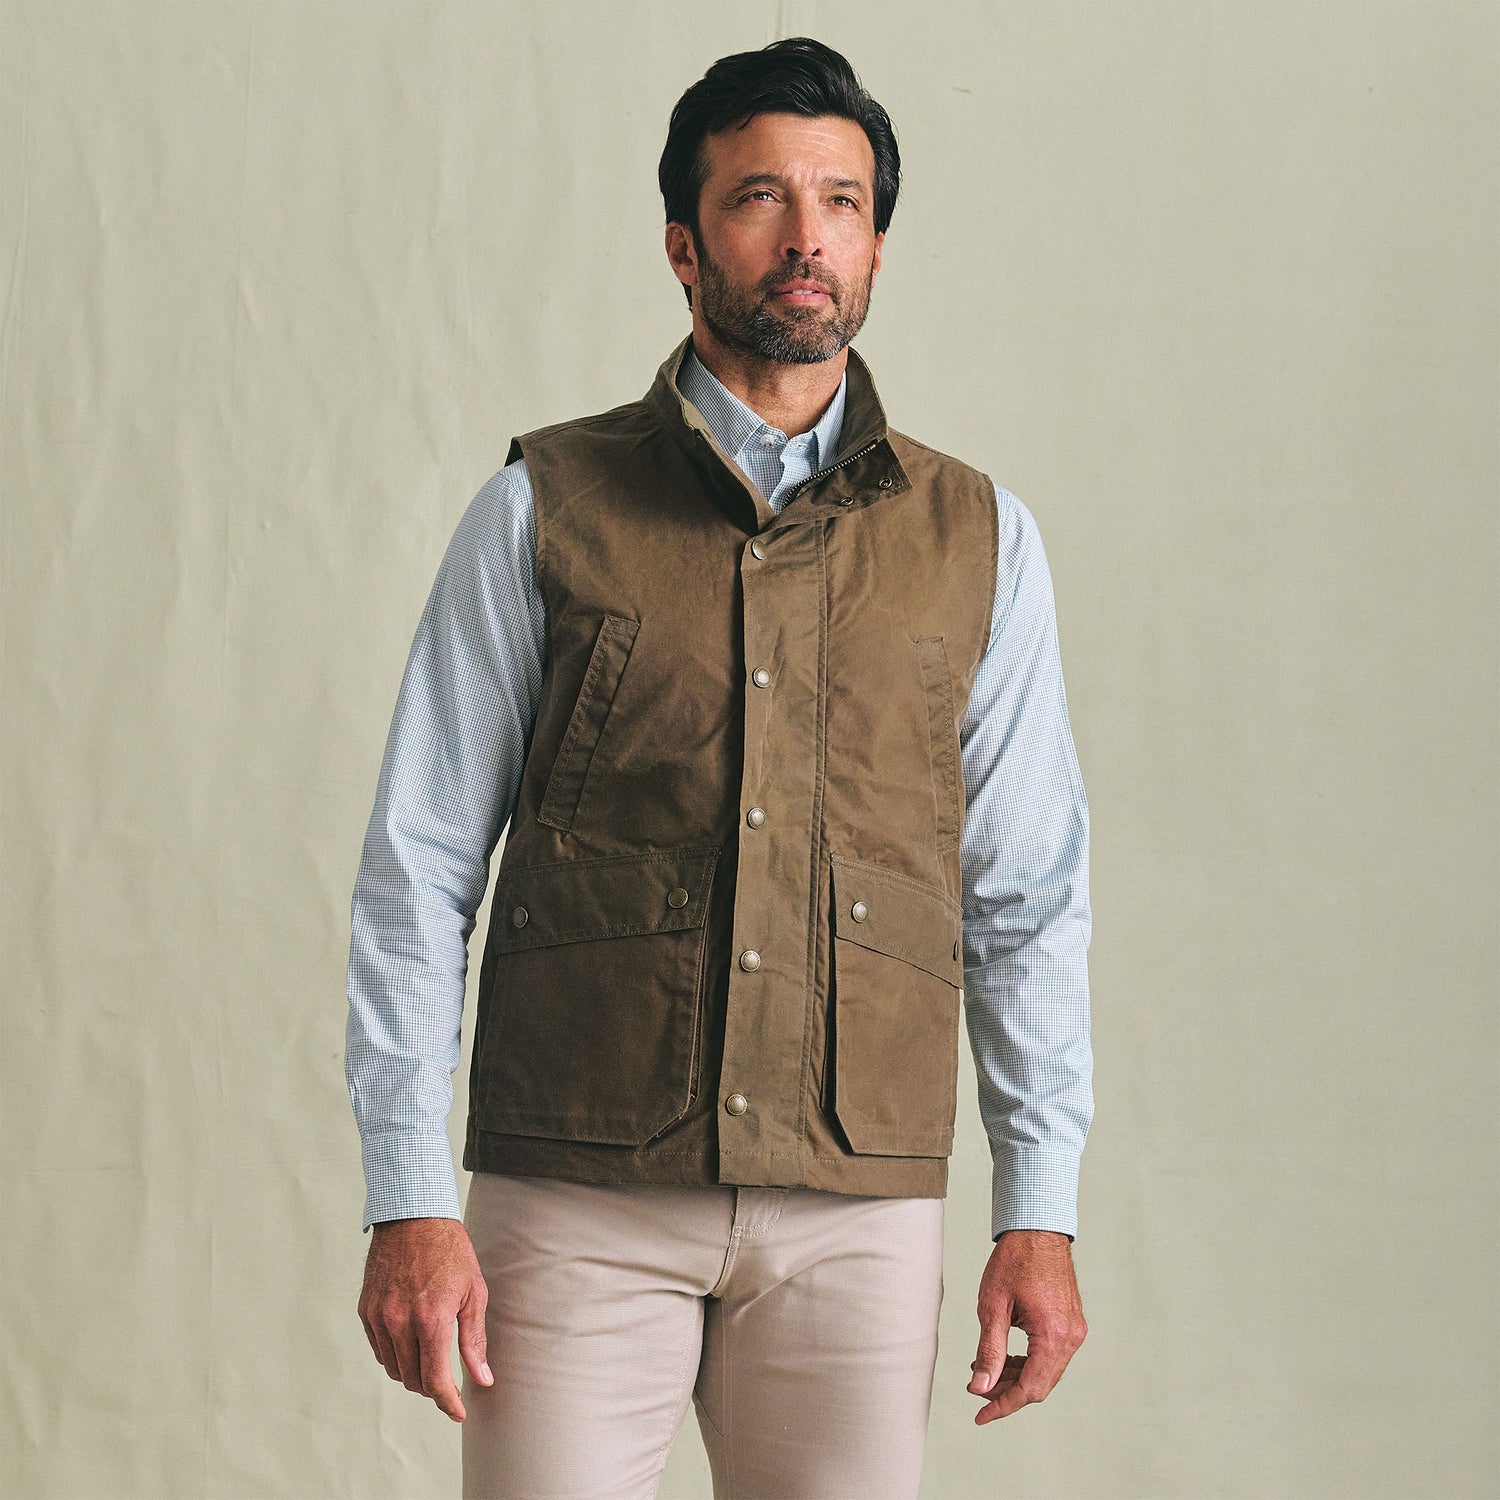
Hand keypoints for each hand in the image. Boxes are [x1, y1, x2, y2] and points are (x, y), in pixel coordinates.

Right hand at [358, 1216, 492, 1421]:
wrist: (413, 1216)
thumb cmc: (451, 1251)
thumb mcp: (474, 1292)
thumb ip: (475, 1340)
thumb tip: (483, 1379)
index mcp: (430, 1319)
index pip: (435, 1380)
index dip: (448, 1402)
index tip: (458, 1412)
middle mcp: (400, 1322)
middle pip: (412, 1380)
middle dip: (432, 1389)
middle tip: (449, 1383)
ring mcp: (379, 1317)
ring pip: (393, 1368)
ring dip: (412, 1373)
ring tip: (431, 1360)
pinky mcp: (366, 1310)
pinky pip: (379, 1348)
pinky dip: (395, 1355)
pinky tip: (410, 1344)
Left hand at [967, 1228, 1085, 1423]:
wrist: (1038, 1229)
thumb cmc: (1014, 1260)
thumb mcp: (993, 1305)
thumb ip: (989, 1351)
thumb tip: (980, 1387)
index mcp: (1053, 1335)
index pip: (1030, 1389)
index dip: (1003, 1406)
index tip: (980, 1417)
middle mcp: (1070, 1338)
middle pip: (1040, 1385)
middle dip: (1007, 1392)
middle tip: (977, 1387)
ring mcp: (1074, 1331)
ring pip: (1046, 1372)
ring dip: (1017, 1378)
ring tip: (986, 1371)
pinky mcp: (1071, 1323)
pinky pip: (1051, 1356)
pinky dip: (1029, 1363)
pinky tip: (1006, 1358)